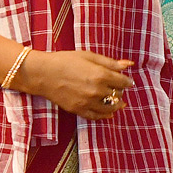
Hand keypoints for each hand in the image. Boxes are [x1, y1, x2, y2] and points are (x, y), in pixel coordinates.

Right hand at [19, 49, 133, 120]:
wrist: (43, 74)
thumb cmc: (65, 60)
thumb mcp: (89, 56)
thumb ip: (110, 62)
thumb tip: (129, 64)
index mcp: (100, 75)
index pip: (123, 82)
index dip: (127, 81)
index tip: (127, 81)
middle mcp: (96, 91)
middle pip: (117, 95)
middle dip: (120, 91)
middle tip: (118, 87)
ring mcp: (87, 102)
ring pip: (110, 108)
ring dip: (116, 104)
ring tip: (116, 100)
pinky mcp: (78, 110)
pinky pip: (97, 116)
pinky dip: (105, 115)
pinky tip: (108, 112)